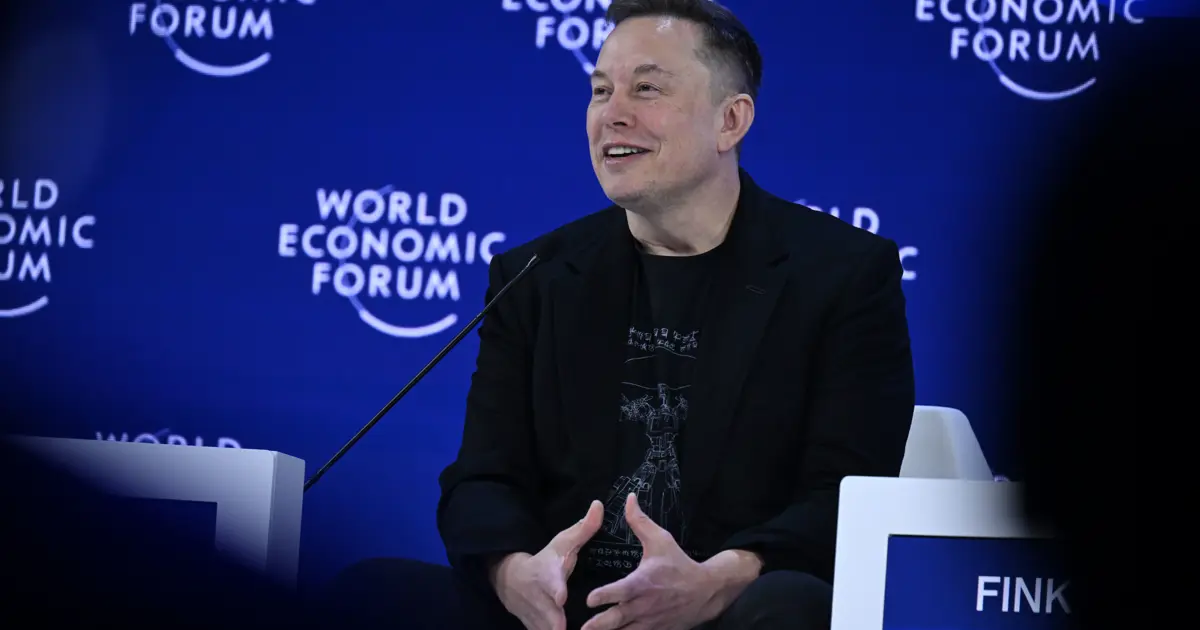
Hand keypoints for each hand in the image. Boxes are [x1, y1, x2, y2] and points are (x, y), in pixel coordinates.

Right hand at [491, 500, 603, 629]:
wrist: (508, 579)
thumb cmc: (544, 560)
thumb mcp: (562, 544)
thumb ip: (584, 529)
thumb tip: (599, 505)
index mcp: (548, 576)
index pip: (551, 582)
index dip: (556, 590)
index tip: (561, 597)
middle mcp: (539, 599)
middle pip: (549, 615)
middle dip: (556, 622)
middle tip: (564, 628)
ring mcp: (535, 618)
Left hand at [581, 494, 720, 629]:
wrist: (705, 591)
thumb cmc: (679, 563)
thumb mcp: (661, 540)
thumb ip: (640, 521)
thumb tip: (628, 498)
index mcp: (642, 583)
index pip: (620, 592)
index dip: (604, 596)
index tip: (589, 599)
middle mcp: (643, 606)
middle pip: (617, 619)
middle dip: (599, 625)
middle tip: (583, 629)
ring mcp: (649, 622)